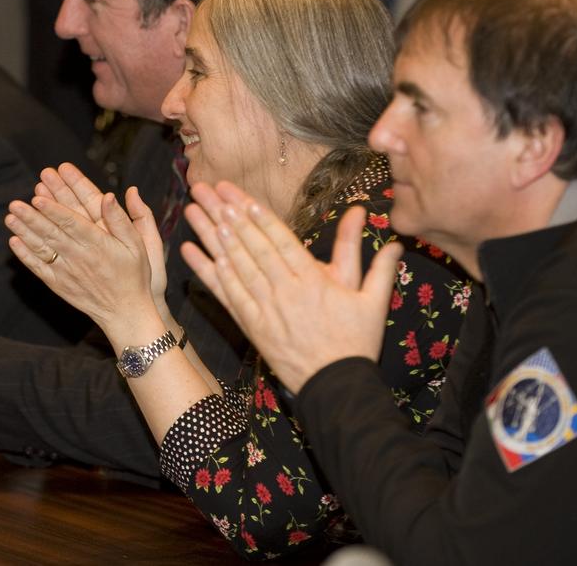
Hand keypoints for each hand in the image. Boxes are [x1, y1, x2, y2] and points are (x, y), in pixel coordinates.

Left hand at [6, 186, 161, 338]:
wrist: (124, 312)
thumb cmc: (133, 275)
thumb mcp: (137, 245)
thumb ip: (120, 220)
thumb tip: (109, 196)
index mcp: (98, 244)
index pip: (72, 223)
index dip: (53, 210)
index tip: (38, 197)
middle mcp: (79, 257)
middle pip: (51, 234)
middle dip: (31, 218)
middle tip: (15, 204)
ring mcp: (67, 272)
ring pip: (42, 249)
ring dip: (24, 233)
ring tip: (10, 217)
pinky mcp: (59, 284)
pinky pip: (39, 268)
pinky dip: (25, 255)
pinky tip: (14, 242)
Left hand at [179, 182, 400, 393]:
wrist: (336, 387)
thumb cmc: (355, 343)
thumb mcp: (371, 300)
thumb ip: (374, 263)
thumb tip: (386, 231)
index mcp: (312, 280)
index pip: (279, 239)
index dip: (257, 215)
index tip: (238, 194)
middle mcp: (284, 290)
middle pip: (250, 245)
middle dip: (227, 214)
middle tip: (206, 189)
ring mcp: (264, 308)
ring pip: (233, 265)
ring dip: (211, 236)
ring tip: (194, 210)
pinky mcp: (251, 325)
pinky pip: (225, 294)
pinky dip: (207, 272)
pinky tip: (190, 252)